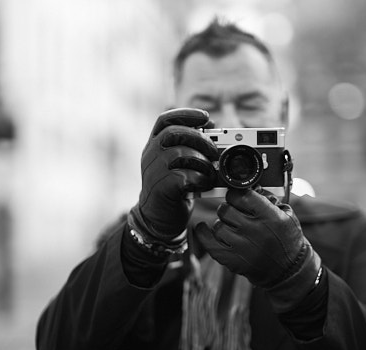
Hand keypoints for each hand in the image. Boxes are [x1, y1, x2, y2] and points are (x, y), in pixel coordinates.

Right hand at [130, 108, 217, 242]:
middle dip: (199, 138)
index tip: (206, 117)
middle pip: (173, 133)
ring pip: (180, 154)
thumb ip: (190, 147)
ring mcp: (153, 171)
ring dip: (202, 162)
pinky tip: (204, 184)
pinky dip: (200, 179)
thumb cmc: (173, 188)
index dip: (186, 114)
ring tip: (211, 172)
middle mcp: (150, 154)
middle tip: (215, 150)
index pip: (164, 120)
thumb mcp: (178, 164)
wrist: (159, 218)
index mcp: (154, 144)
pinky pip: (184, 177)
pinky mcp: (161, 188)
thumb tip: (212, 130)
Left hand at [195, 188, 311, 287]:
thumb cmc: (287, 240)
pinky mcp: (232, 260)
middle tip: (234, 211)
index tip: (238, 195)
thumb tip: (250, 187)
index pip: (243, 195)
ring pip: (217, 225)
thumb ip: (267, 199)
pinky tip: (203, 227)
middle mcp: (254, 231)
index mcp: (270, 217)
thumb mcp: (286, 214)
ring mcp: (241, 247)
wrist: (288, 270)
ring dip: (222, 223)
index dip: (237, 193)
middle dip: (229, 207)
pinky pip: (208, 243)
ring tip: (231, 226)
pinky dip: (203, 233)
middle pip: (226, 209)